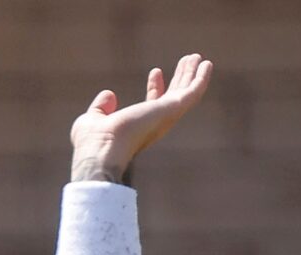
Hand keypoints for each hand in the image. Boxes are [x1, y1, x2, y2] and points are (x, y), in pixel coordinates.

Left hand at [68, 55, 213, 183]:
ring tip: (198, 57)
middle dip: (180, 78)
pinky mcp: (171, 111)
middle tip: (187, 61)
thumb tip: (109, 95)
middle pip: (173, 96)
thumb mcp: (93, 119)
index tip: (156, 71)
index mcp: (139, 126)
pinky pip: (192, 93)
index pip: (152, 104)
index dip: (156, 87)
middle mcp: (155, 124)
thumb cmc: (93, 142)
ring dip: (192, 75)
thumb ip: (101, 108)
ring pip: (185, 93)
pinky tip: (207, 65)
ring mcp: (165, 118)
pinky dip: (201, 79)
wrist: (101, 151)